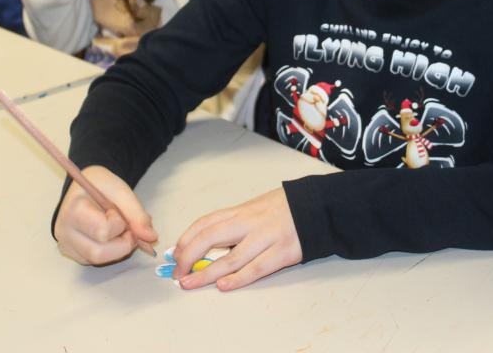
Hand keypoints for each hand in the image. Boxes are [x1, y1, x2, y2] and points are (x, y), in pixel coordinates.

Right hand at [53, 165, 158, 264]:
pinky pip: (94, 261)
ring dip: (117, 249)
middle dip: (122, 244)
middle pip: (98, 253)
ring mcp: (66, 245)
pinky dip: (109, 252)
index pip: (102, 231)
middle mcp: (64, 231)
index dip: (119, 224)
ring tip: (119, 232)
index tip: (117, 211)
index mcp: (73, 210)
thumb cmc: (101, 186)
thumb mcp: (121, 191)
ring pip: (97, 261)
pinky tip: (109, 237)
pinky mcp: (72, 253)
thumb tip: (151, 237)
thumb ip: (137, 214)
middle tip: (127, 229)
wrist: (84, 187)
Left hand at [172, 188, 302, 290]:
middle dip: (189, 255)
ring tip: (189, 284)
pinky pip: (256, 268)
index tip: (175, 253)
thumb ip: (234, 223)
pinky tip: (223, 285)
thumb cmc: (283, 209)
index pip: (206, 223)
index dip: (186, 239)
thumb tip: (206, 242)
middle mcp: (250, 222)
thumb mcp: (255, 207)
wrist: (317, 206)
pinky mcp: (282, 253)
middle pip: (211, 237)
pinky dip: (238, 278)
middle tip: (177, 271)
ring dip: (206, 273)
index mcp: (241, 210)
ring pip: (230, 258)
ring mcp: (266, 237)